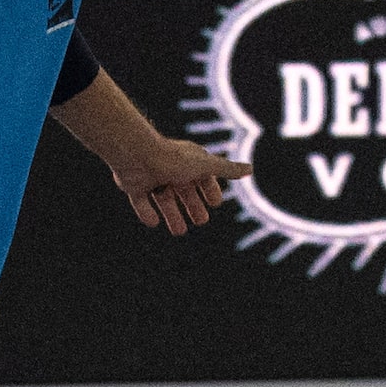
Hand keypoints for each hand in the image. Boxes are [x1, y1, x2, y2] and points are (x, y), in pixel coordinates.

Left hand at [108, 137, 250, 231]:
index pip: (203, 177)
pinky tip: (153, 223)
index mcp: (189, 163)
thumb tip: (250, 169)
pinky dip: (146, 213)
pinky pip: (141, 202)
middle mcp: (171, 169)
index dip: (210, 190)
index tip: (215, 203)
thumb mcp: (205, 166)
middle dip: (193, 205)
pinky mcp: (135, 186)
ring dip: (172, 215)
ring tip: (179, 231)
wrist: (136, 155)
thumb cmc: (173, 159)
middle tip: (200, 221)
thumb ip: (226, 169)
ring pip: (164, 199)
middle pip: (185, 191)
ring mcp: (153, 177)